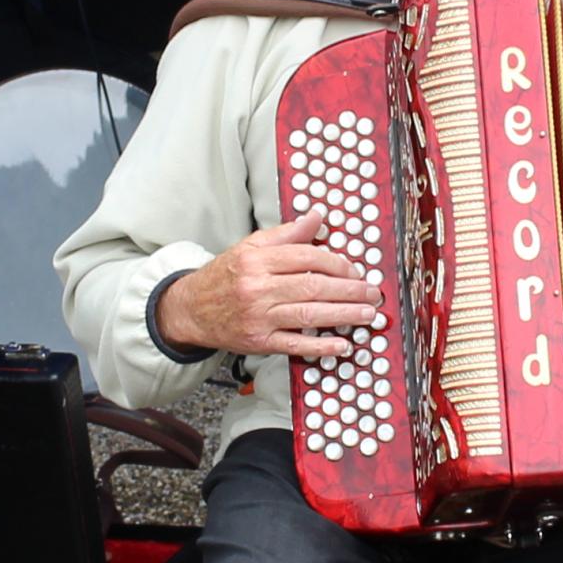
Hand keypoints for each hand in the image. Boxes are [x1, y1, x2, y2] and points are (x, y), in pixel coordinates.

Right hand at [153, 214, 384, 359]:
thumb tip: (317, 217)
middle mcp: (257, 287)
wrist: (190, 309)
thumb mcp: (250, 247)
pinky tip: (341, 345)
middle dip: (349, 290)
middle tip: (371, 293)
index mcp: (257, 259)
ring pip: (308, 314)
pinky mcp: (258, 342)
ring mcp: (258, 317)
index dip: (336, 263)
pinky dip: (320, 346)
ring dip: (343, 315)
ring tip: (367, 314)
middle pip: (313, 286)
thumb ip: (286, 234)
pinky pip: (294, 344)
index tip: (354, 270)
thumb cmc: (224, 277)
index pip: (306, 257)